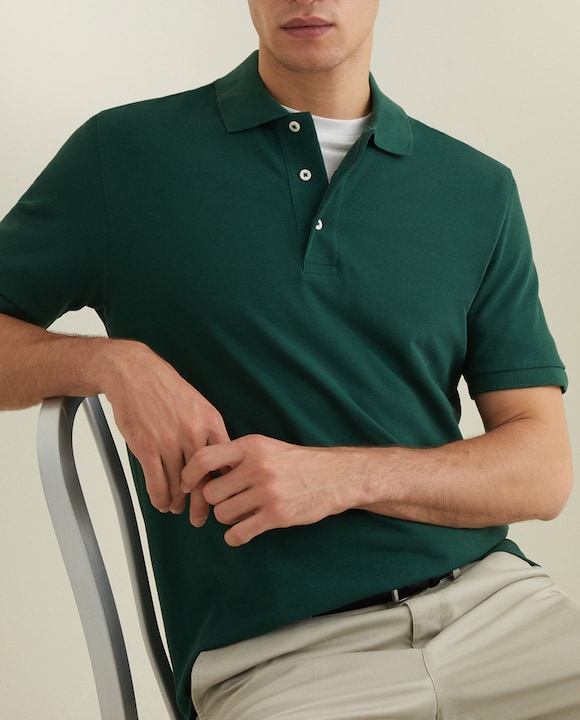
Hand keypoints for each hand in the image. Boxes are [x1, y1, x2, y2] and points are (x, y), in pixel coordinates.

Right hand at [101, 340, 228, 516]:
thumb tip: (221, 461)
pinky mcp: (146, 447)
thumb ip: (210, 433)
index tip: (223, 499)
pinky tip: (160, 502)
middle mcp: (193, 434)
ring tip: (177, 507)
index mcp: (211, 423)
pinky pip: (156, 483)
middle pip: (203, 480)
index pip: (224, 464)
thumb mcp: (200, 406)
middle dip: (202, 505)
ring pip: (178, 486)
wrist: (134, 373)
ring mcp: (169, 442)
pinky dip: (159, 498)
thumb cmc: (166, 389)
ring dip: (177, 502)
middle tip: (201, 518)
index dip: (224, 486)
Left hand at [181, 435, 360, 545]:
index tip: (188, 485)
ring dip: (227, 518)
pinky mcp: (277, 515)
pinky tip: (243, 530)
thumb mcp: (267, 447)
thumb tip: (202, 470)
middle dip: (216, 501)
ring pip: (222, 514)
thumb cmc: (297, 463)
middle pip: (211, 492)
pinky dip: (235, 536)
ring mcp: (267, 492)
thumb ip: (237, 455)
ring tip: (242, 512)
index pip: (204, 458)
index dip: (189, 474)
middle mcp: (257, 467)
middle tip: (228, 501)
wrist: (335, 477)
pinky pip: (238, 533)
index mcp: (251, 446)